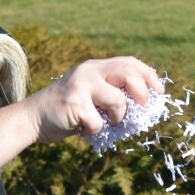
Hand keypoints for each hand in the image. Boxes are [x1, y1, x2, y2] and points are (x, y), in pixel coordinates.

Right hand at [26, 57, 163, 143]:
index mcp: (95, 67)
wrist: (33, 118)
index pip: (130, 63)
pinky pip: (99, 123)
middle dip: (142, 94)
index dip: (149, 76)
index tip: (160, 91)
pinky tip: (82, 129)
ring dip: (117, 118)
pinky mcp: (74, 104)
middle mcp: (89, 71)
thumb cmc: (67, 112)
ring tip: (103, 122)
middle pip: (128, 74)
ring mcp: (81, 86)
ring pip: (118, 101)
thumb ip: (111, 93)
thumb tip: (143, 105)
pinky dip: (94, 131)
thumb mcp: (90, 95)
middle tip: (142, 110)